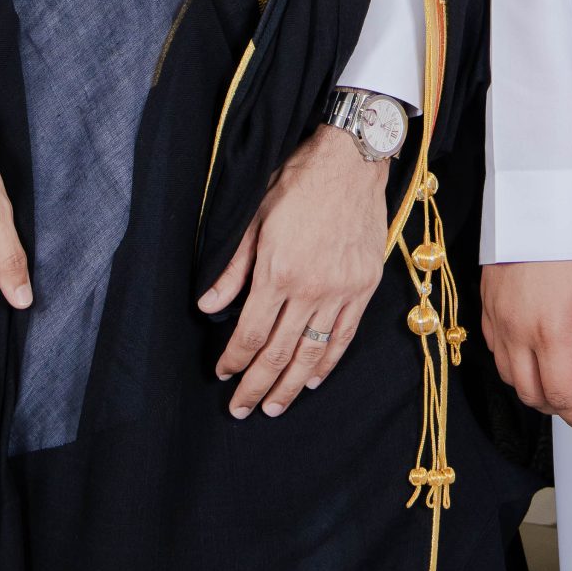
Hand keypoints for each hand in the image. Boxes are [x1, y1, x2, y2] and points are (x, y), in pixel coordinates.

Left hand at [199, 125, 388, 417]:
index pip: (250, 333)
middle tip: (242, 409)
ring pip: (311, 353)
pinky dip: (327, 363)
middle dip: (257, 385)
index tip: (222, 374)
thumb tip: (207, 306)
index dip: (234, 360)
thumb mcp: (254, 220)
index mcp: (278, 272)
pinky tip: (313, 379)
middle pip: (278, 353)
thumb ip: (232, 269)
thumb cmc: (297, 183)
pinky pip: (344, 336)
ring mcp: (341, 291)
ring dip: (290, 385)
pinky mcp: (364, 287)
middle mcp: (310, 289)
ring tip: (274, 407)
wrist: (351, 162)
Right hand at [480, 257, 571, 436]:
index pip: (560, 394)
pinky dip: (512, 362)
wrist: (535, 192)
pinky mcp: (484, 301)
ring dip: (531, 387)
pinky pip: (494, 347)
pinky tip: (533, 351)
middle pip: (529, 393)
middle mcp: (516, 330)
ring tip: (558, 380)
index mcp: (549, 330)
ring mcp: (495, 316)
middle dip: (555, 408)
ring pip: (507, 374)